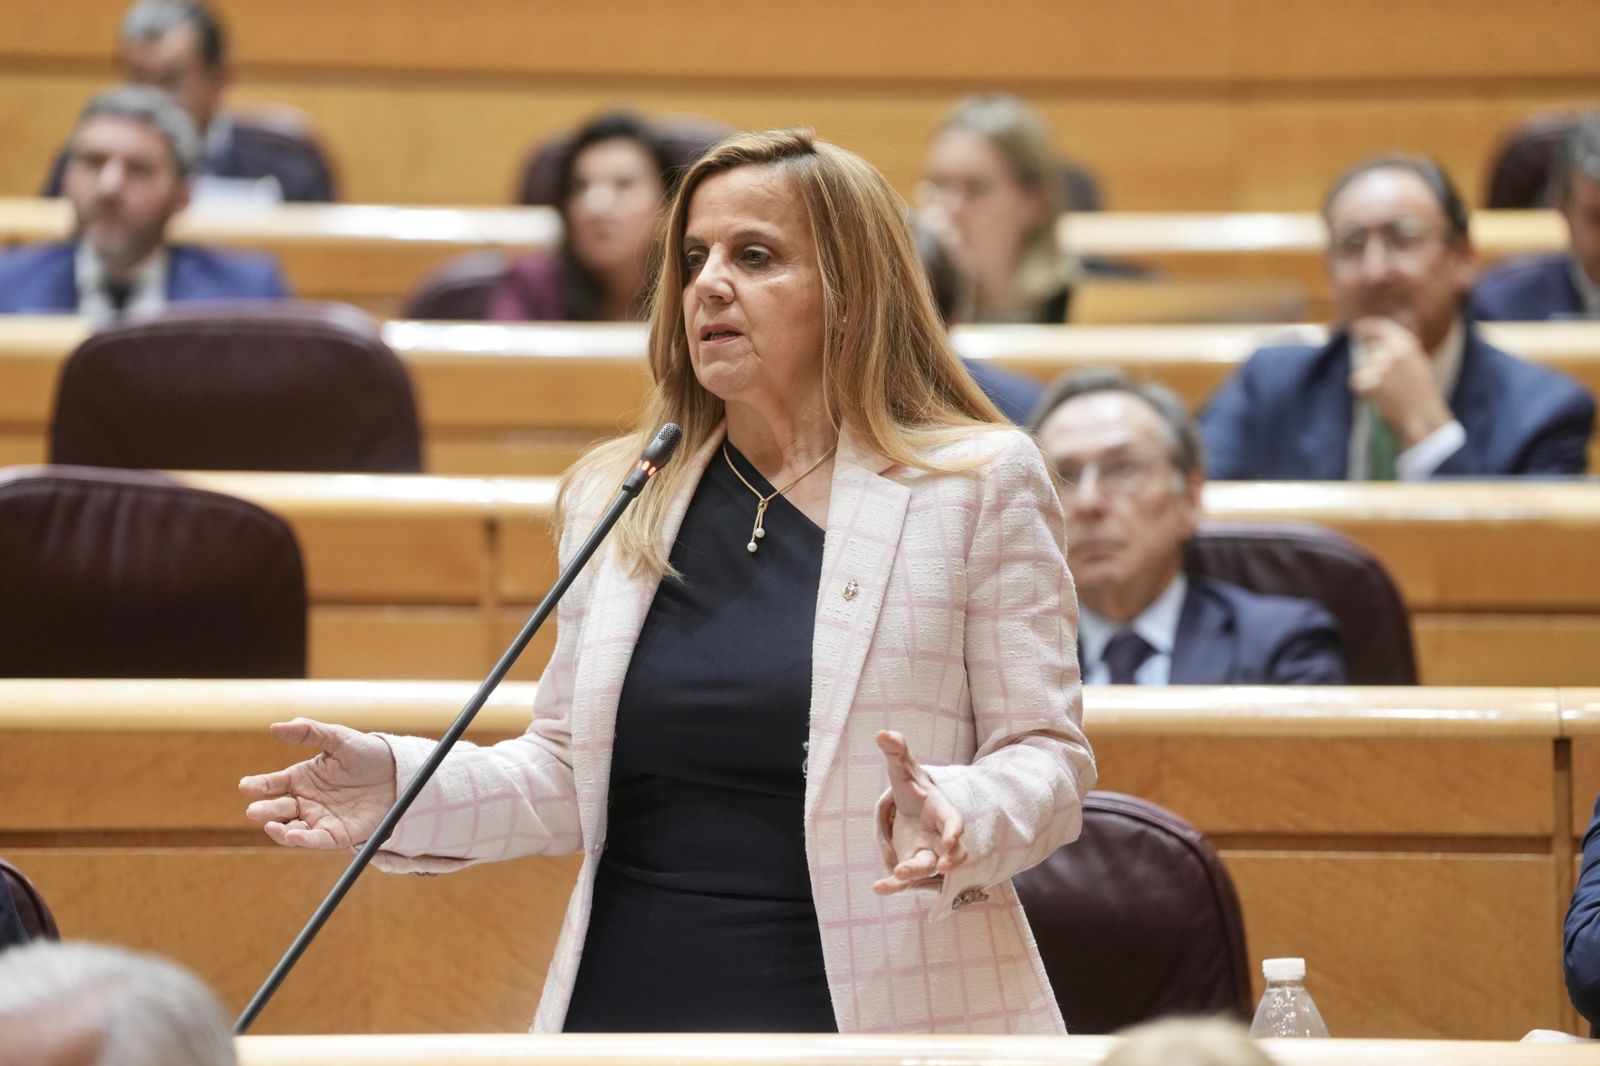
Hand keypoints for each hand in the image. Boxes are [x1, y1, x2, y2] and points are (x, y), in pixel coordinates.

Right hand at [240, 718, 396, 849]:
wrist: (399, 773)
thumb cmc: (366, 753)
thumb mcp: (338, 738)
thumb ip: (308, 731)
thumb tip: (274, 727)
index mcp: (302, 777)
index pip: (273, 783)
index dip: (258, 785)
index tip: (246, 785)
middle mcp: (306, 800)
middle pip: (278, 808)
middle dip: (264, 810)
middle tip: (254, 810)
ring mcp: (320, 819)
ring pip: (291, 829)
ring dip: (279, 829)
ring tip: (270, 825)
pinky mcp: (337, 834)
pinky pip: (316, 840)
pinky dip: (303, 841)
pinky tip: (294, 835)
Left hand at [873, 730, 967, 894]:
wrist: (912, 807)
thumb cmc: (913, 788)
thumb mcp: (904, 769)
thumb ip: (897, 752)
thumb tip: (882, 733)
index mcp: (941, 811)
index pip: (954, 822)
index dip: (955, 832)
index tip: (952, 842)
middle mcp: (938, 836)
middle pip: (947, 853)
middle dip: (942, 861)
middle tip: (936, 867)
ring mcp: (926, 852)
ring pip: (926, 868)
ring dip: (915, 873)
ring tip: (897, 876)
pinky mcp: (910, 863)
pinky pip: (905, 880)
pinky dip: (894, 886)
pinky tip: (878, 888)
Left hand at [1348, 316, 1453, 447]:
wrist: (1425, 416)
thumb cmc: (1422, 394)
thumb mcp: (1417, 363)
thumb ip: (1399, 349)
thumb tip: (1375, 340)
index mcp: (1407, 342)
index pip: (1379, 327)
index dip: (1365, 327)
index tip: (1354, 329)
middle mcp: (1393, 350)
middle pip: (1368, 351)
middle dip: (1371, 365)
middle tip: (1388, 383)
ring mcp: (1382, 364)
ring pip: (1361, 367)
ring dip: (1368, 379)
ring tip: (1389, 392)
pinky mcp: (1371, 380)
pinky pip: (1357, 382)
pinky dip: (1364, 391)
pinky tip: (1381, 398)